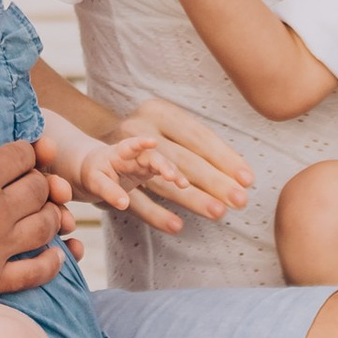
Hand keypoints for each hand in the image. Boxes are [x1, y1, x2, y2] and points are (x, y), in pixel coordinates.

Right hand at [0, 135, 67, 303]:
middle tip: (32, 185)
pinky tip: (55, 253)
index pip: (22, 156)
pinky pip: (36, 272)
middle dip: (39, 182)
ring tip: (44, 214)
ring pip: (44, 226)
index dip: (25, 153)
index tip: (20, 158)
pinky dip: (52, 261)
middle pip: (39, 189)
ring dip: (50, 216)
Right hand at [90, 99, 254, 233]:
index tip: (247, 180)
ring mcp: (119, 151)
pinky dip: (156, 214)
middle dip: (214, 181)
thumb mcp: (170, 135)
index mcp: (159, 111)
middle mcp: (139, 126)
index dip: (224, 158)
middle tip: (239, 200)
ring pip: (162, 179)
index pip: (198, 137)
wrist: (90, 149)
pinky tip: (177, 226)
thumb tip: (243, 177)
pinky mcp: (104, 177)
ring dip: (192, 198)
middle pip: (184, 158)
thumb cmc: (146, 145)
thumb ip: (200, 151)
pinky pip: (135, 199)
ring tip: (217, 212)